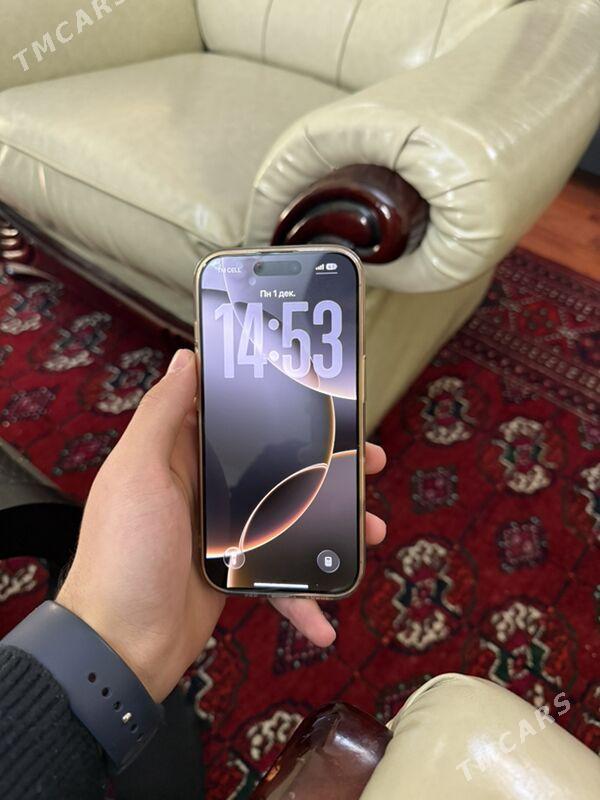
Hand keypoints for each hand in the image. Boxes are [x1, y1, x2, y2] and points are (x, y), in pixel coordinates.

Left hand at [57, 349, 386, 701]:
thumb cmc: (122, 554)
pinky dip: (303, 595)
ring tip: (371, 528)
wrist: (119, 647)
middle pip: (278, 464)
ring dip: (331, 523)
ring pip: (290, 516)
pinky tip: (326, 615)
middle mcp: (205, 488)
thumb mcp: (136, 472)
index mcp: (180, 455)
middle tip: (367, 461)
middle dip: (326, 463)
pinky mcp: (236, 571)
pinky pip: (280, 574)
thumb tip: (186, 360)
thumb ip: (161, 415)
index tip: (323, 397)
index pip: (237, 416)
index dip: (280, 404)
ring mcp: (224, 531)